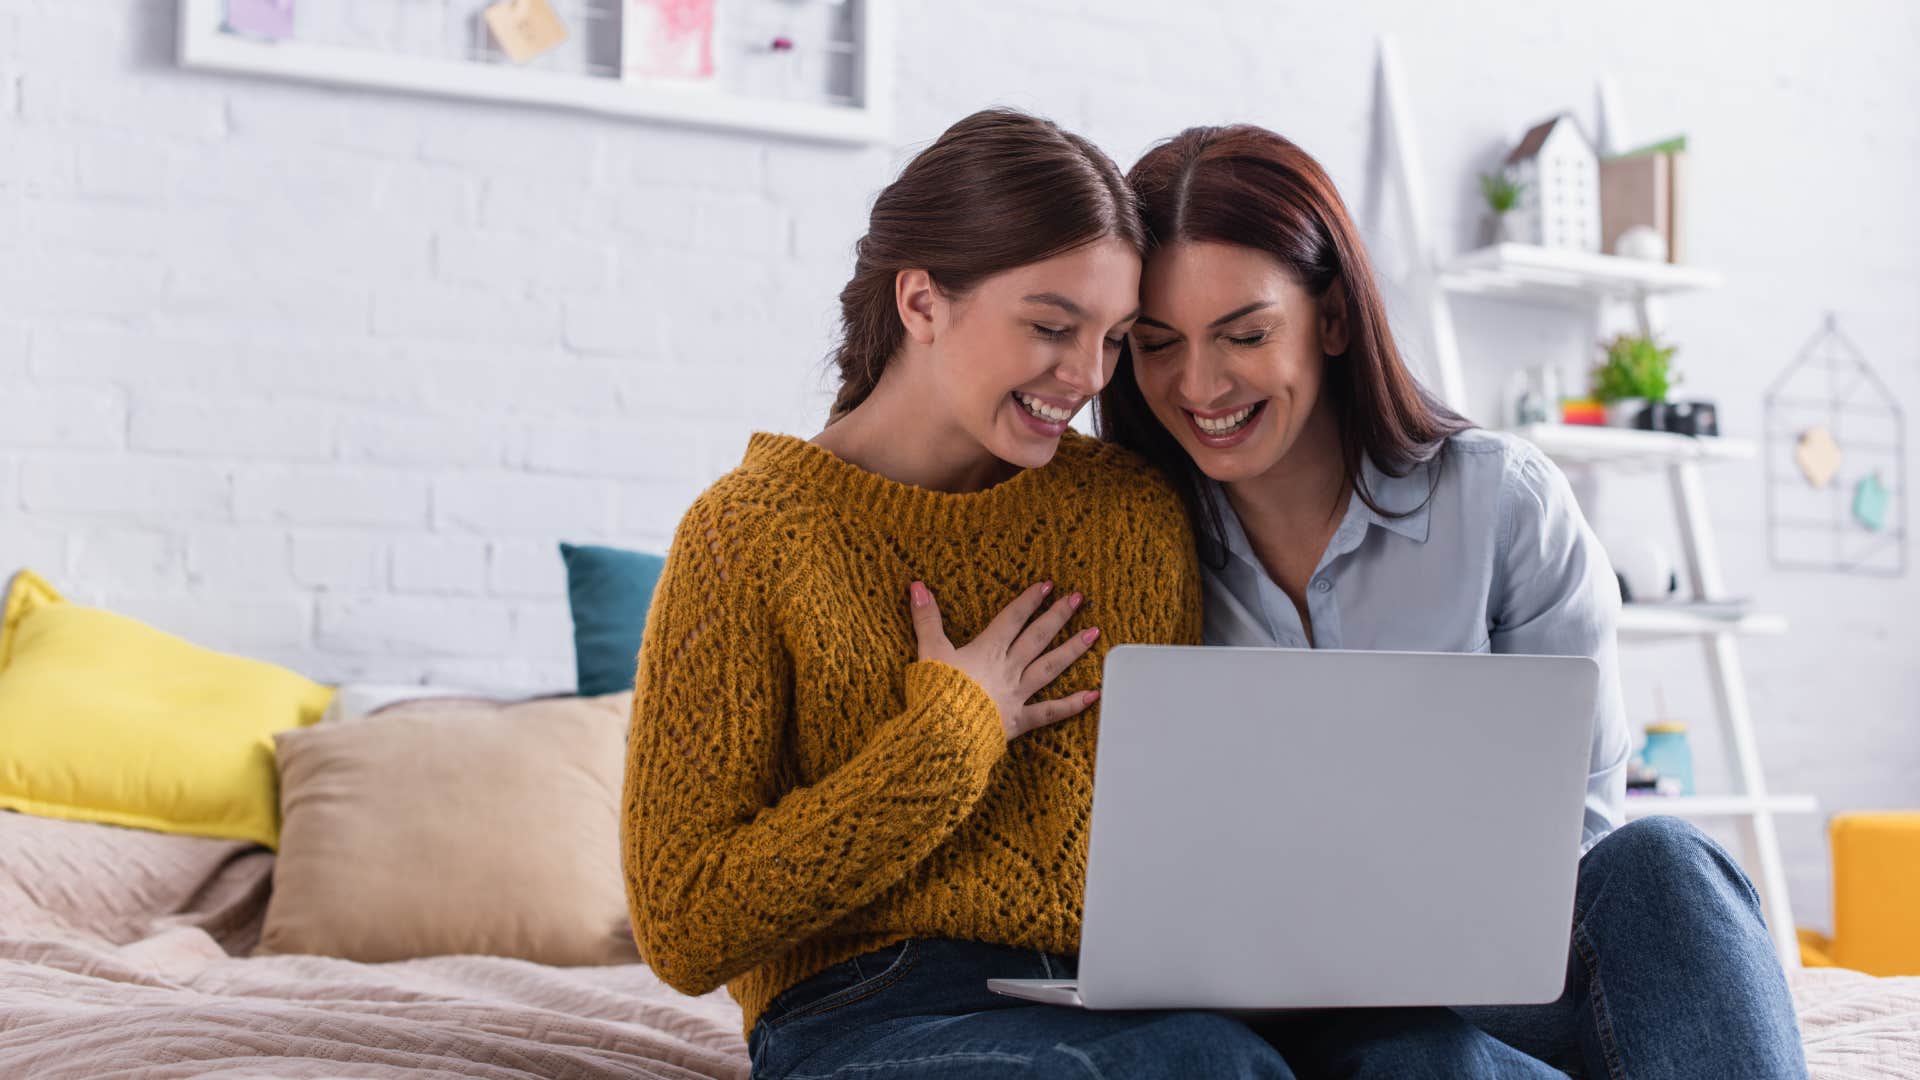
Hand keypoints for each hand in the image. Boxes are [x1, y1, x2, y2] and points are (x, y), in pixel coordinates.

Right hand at [908, 580, 1101, 740]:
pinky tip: (1094, 694)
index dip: (1029, 600)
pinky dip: (1073, 704)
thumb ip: (926, 619)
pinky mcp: (1019, 720)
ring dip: (1072, 649)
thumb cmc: (935, 693)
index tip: (1047, 585)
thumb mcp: (928, 651)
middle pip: (1037, 637)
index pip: (1012, 619)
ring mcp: (1017, 694)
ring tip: (1093, 633)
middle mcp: (1008, 668)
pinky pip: (1050, 712)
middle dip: (1057, 615)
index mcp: (987, 650)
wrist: (943, 732)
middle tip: (1078, 599)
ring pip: (1050, 667)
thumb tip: (917, 586)